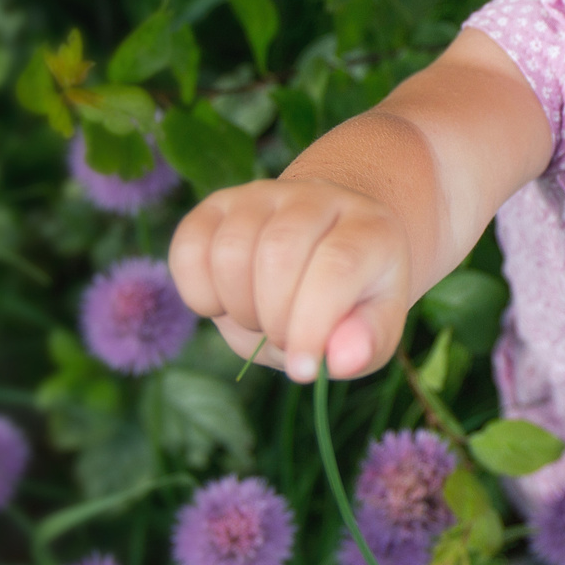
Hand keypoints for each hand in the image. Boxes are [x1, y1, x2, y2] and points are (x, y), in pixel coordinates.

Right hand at [167, 177, 408, 381]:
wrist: (324, 251)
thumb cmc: (353, 298)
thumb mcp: (376, 327)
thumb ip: (367, 343)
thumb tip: (343, 360)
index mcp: (369, 228)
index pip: (338, 265)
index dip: (313, 324)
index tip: (303, 369)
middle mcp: (318, 198)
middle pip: (279, 252)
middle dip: (274, 318)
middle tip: (285, 338)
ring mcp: (264, 195)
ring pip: (231, 249)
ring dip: (239, 307)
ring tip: (261, 319)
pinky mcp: (218, 204)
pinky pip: (189, 246)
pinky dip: (198, 291)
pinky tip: (225, 304)